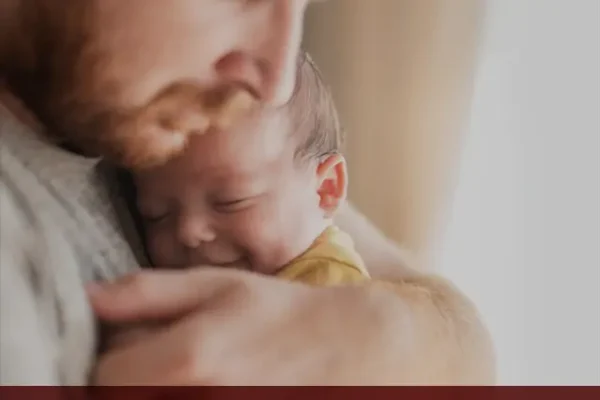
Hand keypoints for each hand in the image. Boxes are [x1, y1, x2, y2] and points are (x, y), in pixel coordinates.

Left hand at [88, 268, 404, 384]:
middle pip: (125, 398)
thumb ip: (149, 292)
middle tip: (162, 356)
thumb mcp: (218, 285)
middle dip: (133, 377)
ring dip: (157, 387)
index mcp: (190, 359)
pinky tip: (213, 380)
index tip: (135, 342)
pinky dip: (186, 395)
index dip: (113, 355)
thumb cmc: (281, 312)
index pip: (107, 374)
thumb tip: (89, 297)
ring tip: (194, 368)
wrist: (348, 348)